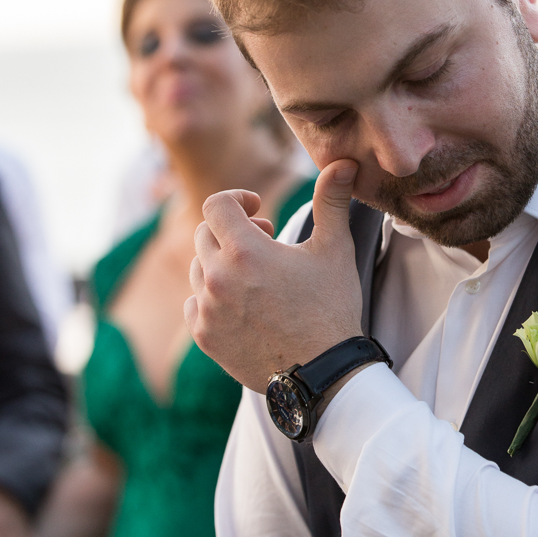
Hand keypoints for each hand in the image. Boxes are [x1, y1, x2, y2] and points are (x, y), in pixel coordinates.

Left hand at [185, 159, 363, 392]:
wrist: (323, 373)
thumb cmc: (331, 308)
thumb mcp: (334, 249)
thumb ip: (331, 201)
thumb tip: (343, 162)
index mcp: (245, 251)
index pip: (216, 205)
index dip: (237, 200)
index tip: (258, 210)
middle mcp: (217, 278)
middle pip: (204, 234)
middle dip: (231, 231)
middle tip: (263, 241)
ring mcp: (207, 310)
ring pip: (199, 269)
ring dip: (221, 264)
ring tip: (255, 275)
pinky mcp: (205, 337)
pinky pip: (194, 304)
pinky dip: (211, 297)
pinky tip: (240, 303)